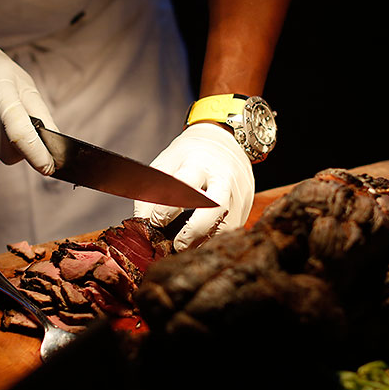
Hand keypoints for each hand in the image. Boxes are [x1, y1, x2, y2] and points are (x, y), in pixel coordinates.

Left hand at [134, 123, 253, 250]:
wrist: (223, 140)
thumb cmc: (188, 155)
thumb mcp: (166, 164)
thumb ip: (151, 193)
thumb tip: (141, 226)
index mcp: (198, 162)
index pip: (183, 187)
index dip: (166, 210)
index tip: (155, 223)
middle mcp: (223, 176)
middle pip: (215, 207)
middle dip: (195, 230)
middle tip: (178, 245)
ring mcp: (240, 191)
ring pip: (228, 223)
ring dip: (207, 240)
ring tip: (188, 249)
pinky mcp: (247, 204)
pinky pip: (233, 228)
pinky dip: (217, 238)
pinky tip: (202, 243)